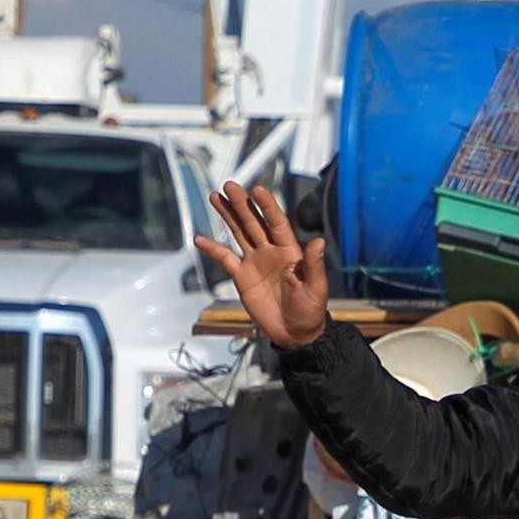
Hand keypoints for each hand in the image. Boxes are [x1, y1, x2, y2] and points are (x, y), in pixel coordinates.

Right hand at [195, 182, 330, 349]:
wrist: (295, 333)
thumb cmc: (310, 310)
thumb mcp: (316, 288)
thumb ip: (314, 265)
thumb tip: (319, 241)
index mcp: (290, 250)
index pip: (277, 223)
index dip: (268, 206)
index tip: (258, 190)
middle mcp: (271, 251)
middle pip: (254, 222)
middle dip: (242, 204)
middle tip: (230, 185)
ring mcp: (255, 262)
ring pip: (240, 233)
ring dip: (228, 215)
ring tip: (216, 196)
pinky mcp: (242, 276)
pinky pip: (225, 259)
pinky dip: (213, 249)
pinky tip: (200, 238)